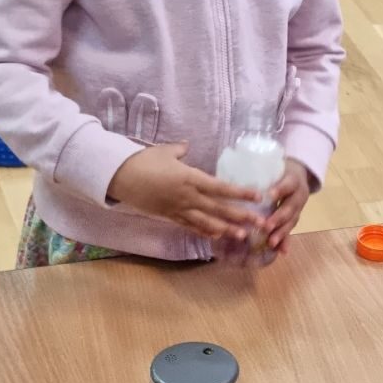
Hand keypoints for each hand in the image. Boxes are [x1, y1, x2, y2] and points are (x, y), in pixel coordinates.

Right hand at [109, 145, 265, 242]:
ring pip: (207, 222)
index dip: (241, 193)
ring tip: (243, 236)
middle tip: (261, 223)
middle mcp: (188, 196)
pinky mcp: (169, 217)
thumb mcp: (164, 152)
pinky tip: (217, 236)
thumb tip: (187, 146)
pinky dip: (204, 231)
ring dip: (227, 230)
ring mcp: (179, 209)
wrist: (120, 177)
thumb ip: (180, 150)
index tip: (259, 196)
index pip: (222, 188)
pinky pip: (191, 226)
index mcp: (190, 178)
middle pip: (220, 208)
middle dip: (242, 216)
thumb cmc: (142, 161)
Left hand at [263, 159, 311, 254]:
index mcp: (293, 180)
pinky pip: (292, 231)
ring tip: (272, 242)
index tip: (269, 195)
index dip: (280, 190)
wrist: (300, 175)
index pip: (288, 185)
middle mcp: (299, 195)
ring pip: (292, 221)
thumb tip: (230, 176)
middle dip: (278, 218)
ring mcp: (299, 209)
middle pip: (290, 207)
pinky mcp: (296, 218)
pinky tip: (283, 252)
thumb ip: (259, 174)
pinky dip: (287, 242)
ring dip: (282, 233)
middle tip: (267, 226)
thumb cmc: (279, 171)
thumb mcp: (273, 168)